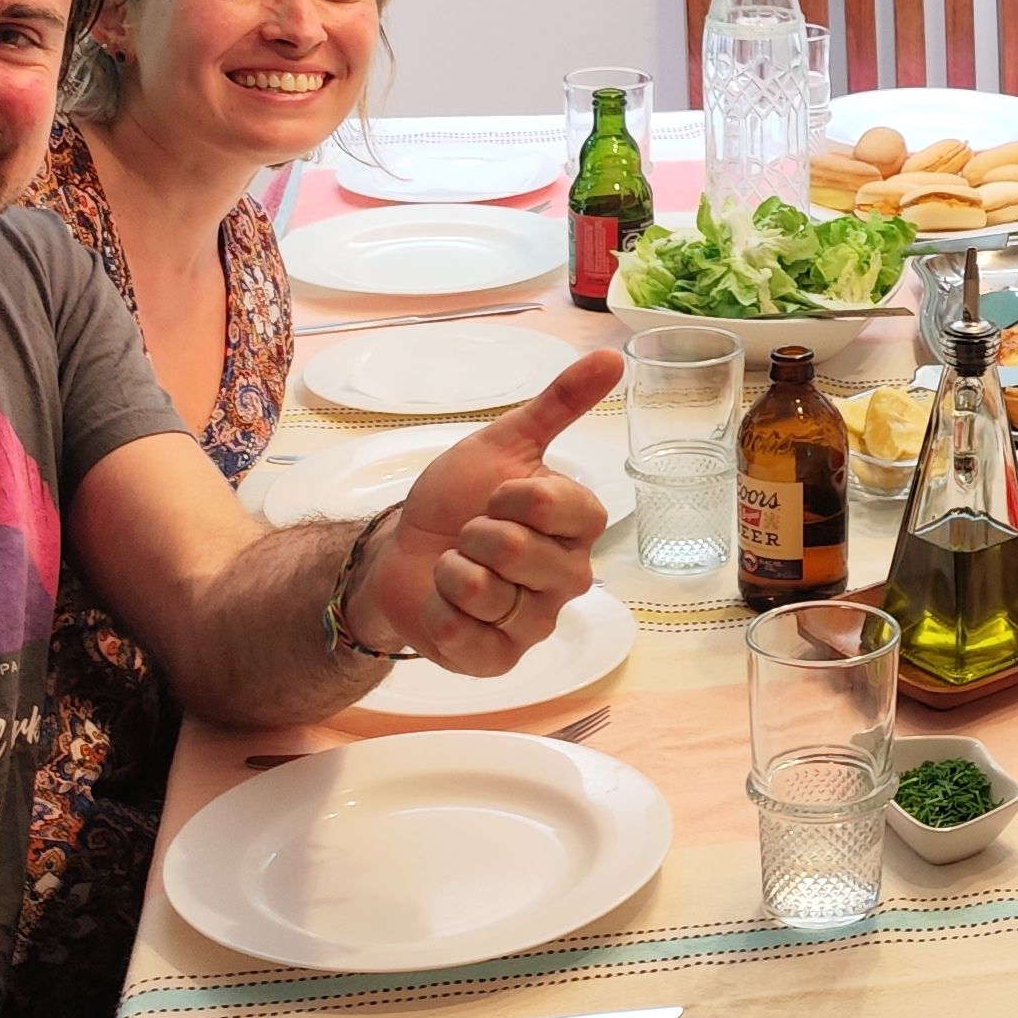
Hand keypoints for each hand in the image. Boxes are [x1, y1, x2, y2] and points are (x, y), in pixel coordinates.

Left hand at [345, 350, 621, 676]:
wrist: (403, 550)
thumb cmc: (458, 499)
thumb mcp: (504, 443)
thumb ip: (560, 404)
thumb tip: (613, 357)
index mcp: (578, 527)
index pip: (567, 508)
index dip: (518, 497)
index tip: (496, 494)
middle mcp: (568, 578)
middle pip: (521, 552)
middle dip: (474, 533)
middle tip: (469, 533)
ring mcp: (535, 622)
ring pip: (487, 593)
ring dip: (450, 571)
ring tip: (454, 568)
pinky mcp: (500, 659)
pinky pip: (468, 637)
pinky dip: (439, 612)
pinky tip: (442, 602)